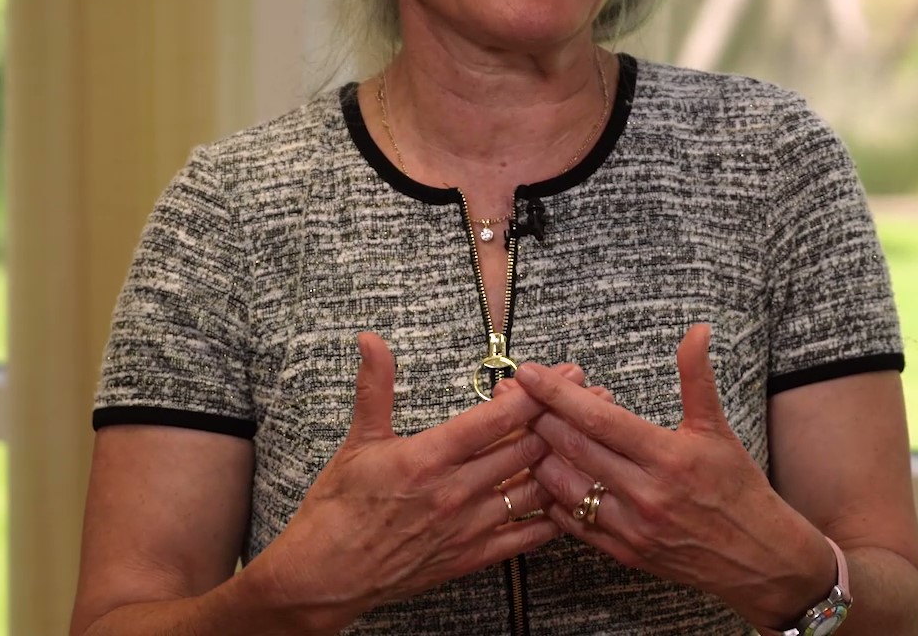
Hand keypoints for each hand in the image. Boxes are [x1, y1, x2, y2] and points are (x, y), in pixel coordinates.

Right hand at [248, 332, 578, 628]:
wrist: (324, 577)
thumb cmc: (337, 509)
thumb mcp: (357, 442)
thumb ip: (376, 388)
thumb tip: (372, 339)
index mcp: (429, 456)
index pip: (498, 418)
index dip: (537, 393)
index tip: (563, 374)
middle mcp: (455, 491)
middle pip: (526, 448)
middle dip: (562, 419)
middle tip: (593, 397)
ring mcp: (468, 527)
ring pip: (533, 489)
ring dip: (565, 462)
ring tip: (593, 439)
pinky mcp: (471, 557)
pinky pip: (525, 536)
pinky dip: (553, 516)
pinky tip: (572, 499)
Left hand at [515, 325, 836, 630]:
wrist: (759, 556)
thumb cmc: (739, 487)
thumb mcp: (718, 429)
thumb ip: (697, 378)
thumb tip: (697, 330)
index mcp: (667, 455)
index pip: (599, 419)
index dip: (557, 394)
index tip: (529, 373)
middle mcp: (645, 492)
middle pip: (573, 449)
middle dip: (536, 418)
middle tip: (510, 396)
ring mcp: (632, 526)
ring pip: (565, 489)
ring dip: (539, 458)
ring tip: (523, 433)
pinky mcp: (625, 553)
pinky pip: (574, 525)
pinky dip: (553, 500)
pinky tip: (543, 479)